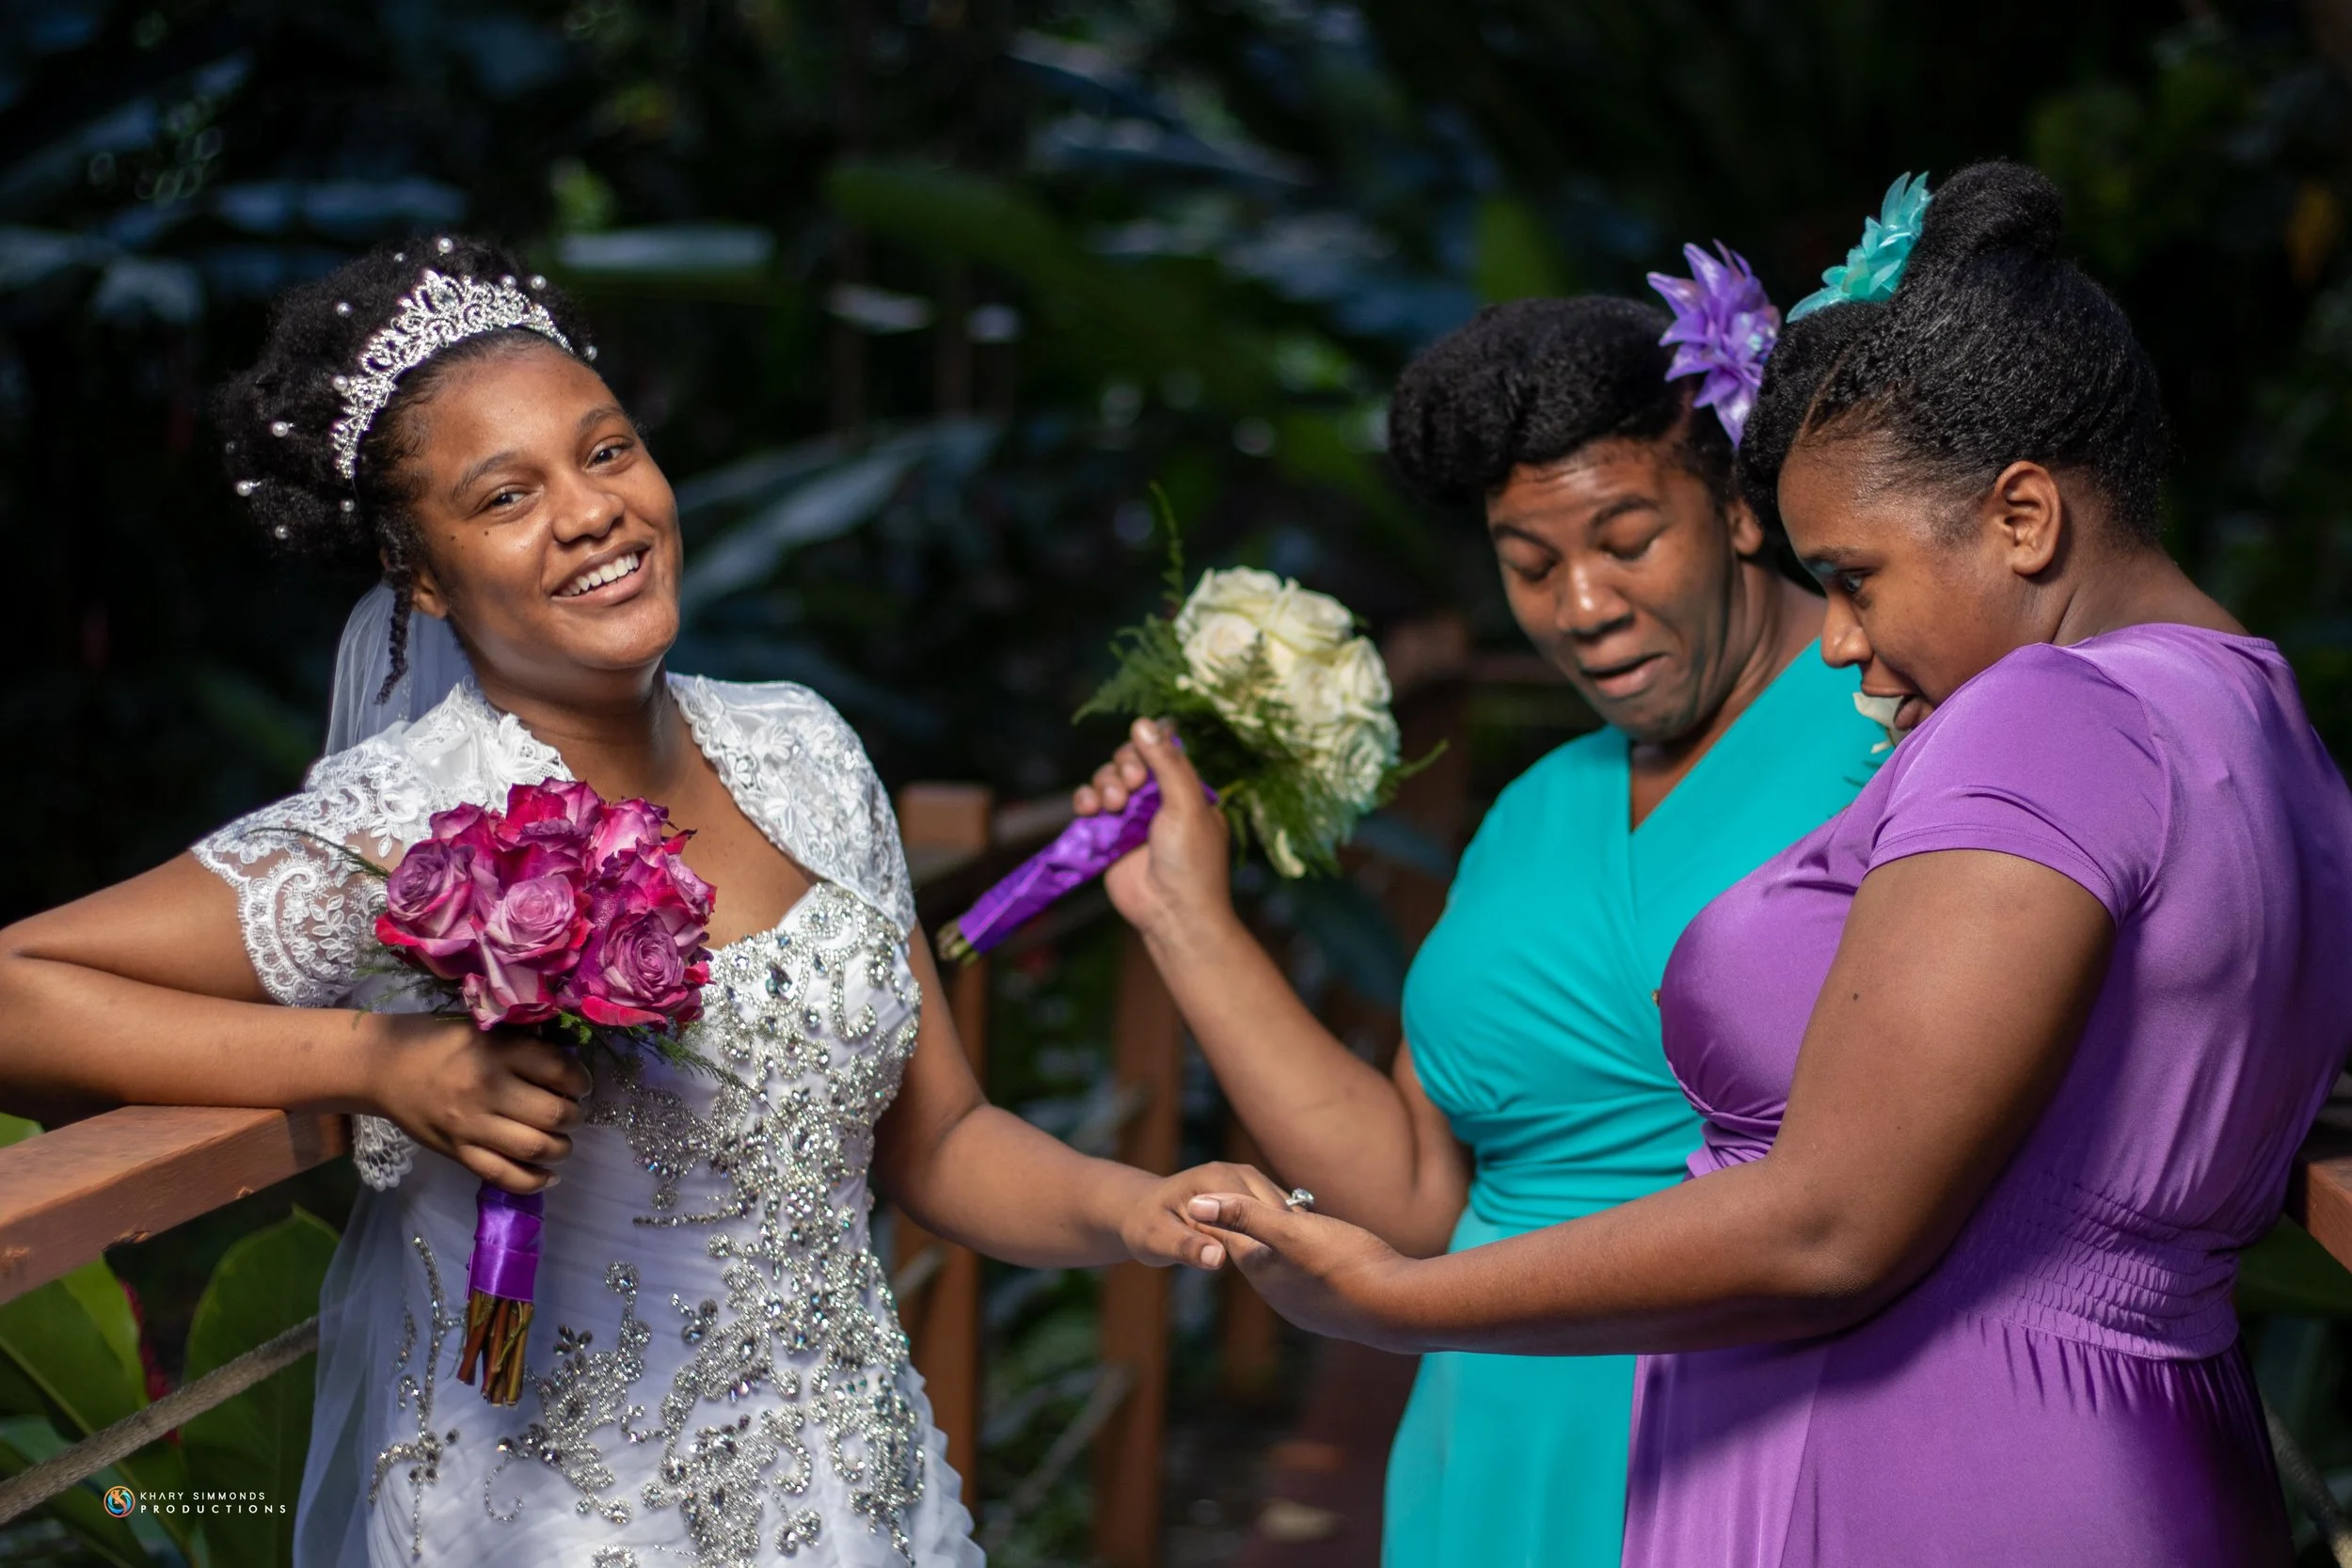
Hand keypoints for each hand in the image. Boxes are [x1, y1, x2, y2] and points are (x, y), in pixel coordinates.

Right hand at [363, 1013, 591, 1192]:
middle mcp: (486, 1090)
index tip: (580, 1084)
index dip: (580, 1080)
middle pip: (552, 1114)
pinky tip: (549, 1176)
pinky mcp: (457, 1152)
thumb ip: (522, 1044)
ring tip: (562, 1141)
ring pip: (534, 1148)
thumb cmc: (437, 1040)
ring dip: (561, 1148)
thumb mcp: (481, 1028)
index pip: (558, 1070)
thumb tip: (568, 1064)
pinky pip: (502, 1175)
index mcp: (495, 1052)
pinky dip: (533, 1181)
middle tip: (573, 1113)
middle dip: (574, 1116)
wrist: (382, 1067)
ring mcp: (470, 1126)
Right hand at [1073, 720, 1234, 944]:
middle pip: (1128, 761)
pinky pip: (1089, 805)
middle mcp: (1158, 801)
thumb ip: (1167, 763)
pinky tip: (1089, 809)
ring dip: (1104, 784)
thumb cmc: (1191, 861)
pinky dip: (1085, 800)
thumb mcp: (1187, 805)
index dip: (1145, 750)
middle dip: (1123, 768)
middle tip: (1129, 789)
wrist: (1172, 913)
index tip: (1142, 766)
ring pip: (1106, 780)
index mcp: (1185, 790)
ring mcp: (1131, 819)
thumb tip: (1144, 722)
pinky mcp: (1107, 837)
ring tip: (1112, 805)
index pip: (1159, 751)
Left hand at [1118, 1160, 1291, 1270]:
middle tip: (1298, 1273)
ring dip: (1291, 1236)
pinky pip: (1279, 1214)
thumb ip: (1186, 1248)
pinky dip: (1284, 1234)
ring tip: (1297, 1268)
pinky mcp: (1254, 1192)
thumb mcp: (1157, 1242)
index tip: (1289, 1268)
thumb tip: (1217, 1259)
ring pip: (1285, 1211)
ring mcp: (1249, 1180)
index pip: (1261, 1209)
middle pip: (1280, 1207)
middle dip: (1289, 1237)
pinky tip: (1285, 1260)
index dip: (1276, 1237)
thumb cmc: (1145, 1227)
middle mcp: (1239, 1172)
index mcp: (1218, 1179)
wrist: (1142, 1212)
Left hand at [1186, 1191, 1423, 1350]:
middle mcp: (1277, 1292)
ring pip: (1282, 1267)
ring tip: (1279, 1226)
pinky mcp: (1329, 1310)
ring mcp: (1303, 1306)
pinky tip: (1318, 1256)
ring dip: (1280, 1246)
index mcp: (1262, 1269)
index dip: (1218, 1212)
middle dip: (1246, 1228)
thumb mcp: (1291, 1230)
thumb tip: (1194, 1203)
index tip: (1199, 1197)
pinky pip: (1307, 1280)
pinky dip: (1305, 1263)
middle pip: (1253, 1251)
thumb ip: (1243, 1215)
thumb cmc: (1343, 1263)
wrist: (1395, 1308)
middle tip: (1233, 1206)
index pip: (1226, 1235)